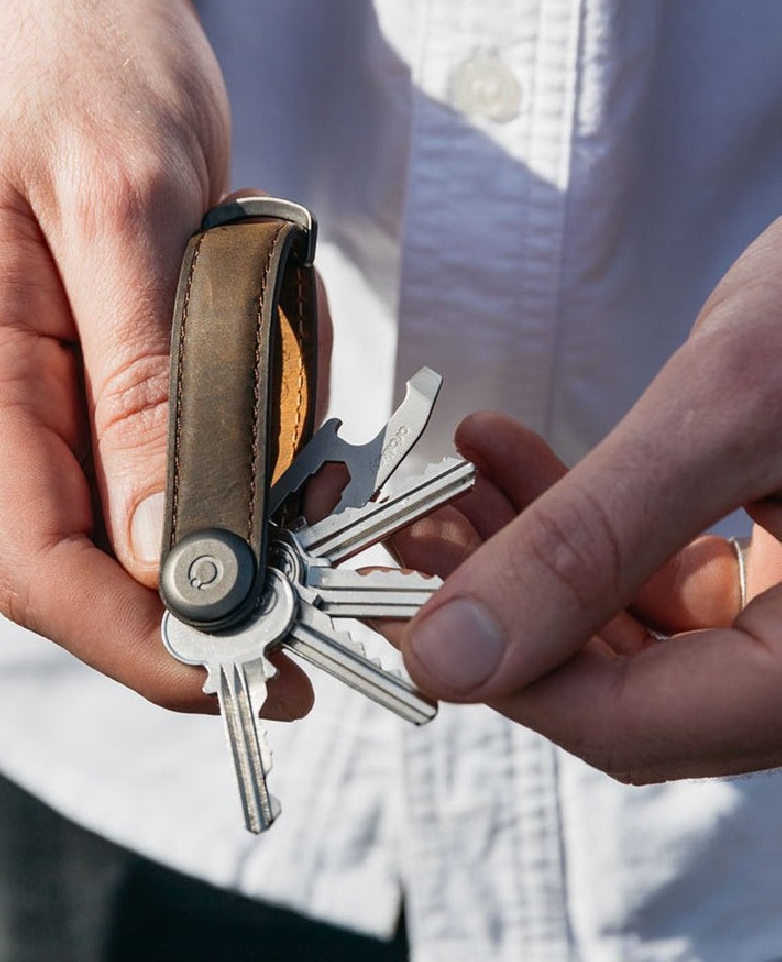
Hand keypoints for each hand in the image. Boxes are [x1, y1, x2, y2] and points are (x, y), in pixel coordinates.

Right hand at [0, 0, 312, 716]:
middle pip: (86, 564)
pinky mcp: (82, 358)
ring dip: (234, 497)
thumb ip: (144, 387)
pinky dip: (230, 437)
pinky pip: (153, 443)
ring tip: (311, 422)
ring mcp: (34, 384)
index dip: (145, 645)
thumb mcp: (128, 206)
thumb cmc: (71, 56)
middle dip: (208, 584)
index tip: (258, 670)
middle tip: (322, 566)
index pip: (41, 572)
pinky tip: (280, 380)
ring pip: (132, 510)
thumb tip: (167, 553)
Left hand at [393, 218, 781, 780]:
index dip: (503, 671)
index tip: (400, 604)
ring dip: (529, 557)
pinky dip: (587, 525)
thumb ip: (586, 538)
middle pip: (628, 685)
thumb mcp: (729, 406)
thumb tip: (450, 657)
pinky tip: (511, 456)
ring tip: (451, 481)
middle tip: (412, 528)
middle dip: (500, 603)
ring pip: (637, 630)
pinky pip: (669, 576)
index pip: (637, 723)